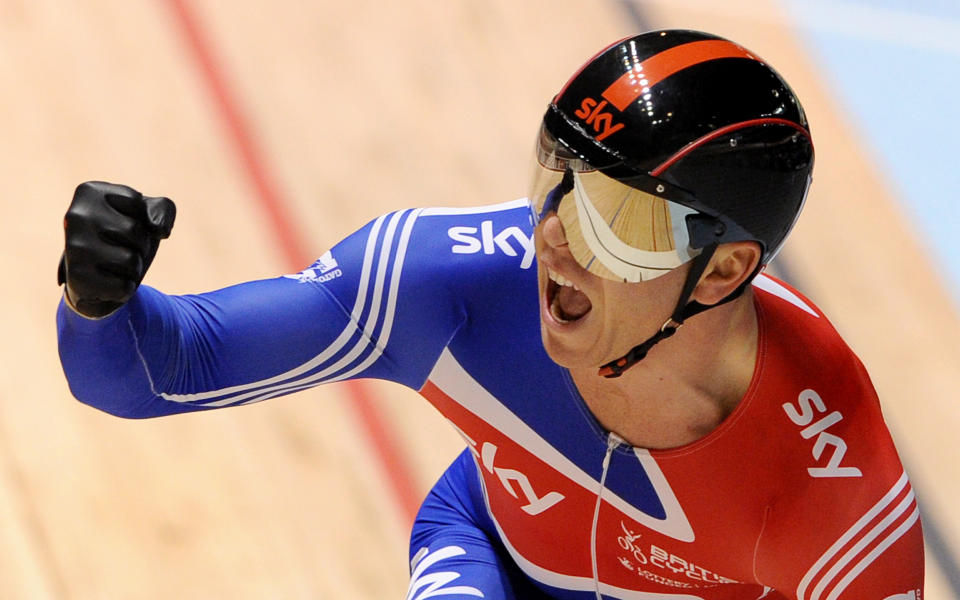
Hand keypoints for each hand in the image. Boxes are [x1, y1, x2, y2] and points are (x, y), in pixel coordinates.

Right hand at [58, 181, 175, 317]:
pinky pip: (123, 286)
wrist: (96, 277)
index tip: (124, 222)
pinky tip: (107, 280)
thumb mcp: (145, 214)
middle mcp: (76, 216)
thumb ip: (162, 208)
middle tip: (121, 246)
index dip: (142, 218)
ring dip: (133, 267)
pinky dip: (124, 287)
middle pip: (134, 231)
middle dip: (139, 244)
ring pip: (130, 260)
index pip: (138, 203)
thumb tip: (159, 229)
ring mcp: (74, 248)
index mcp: (89, 192)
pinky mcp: (77, 278)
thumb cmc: (124, 237)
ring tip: (115, 264)